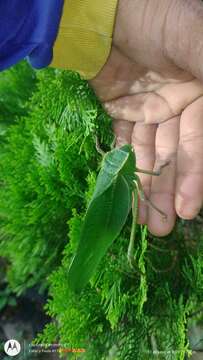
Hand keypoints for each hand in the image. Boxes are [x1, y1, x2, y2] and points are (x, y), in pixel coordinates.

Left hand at [89, 0, 202, 235]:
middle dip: (170, 190)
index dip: (195, 176)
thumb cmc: (157, 19)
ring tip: (147, 221)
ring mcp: (149, 110)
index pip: (198, 142)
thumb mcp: (195, 41)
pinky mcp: (121, 111)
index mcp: (201, 94)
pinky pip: (123, 143)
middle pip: (175, 155)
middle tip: (165, 226)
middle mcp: (179, 106)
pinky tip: (124, 191)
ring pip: (150, 155)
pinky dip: (123, 166)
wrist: (108, 12)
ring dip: (148, 187)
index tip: (189, 209)